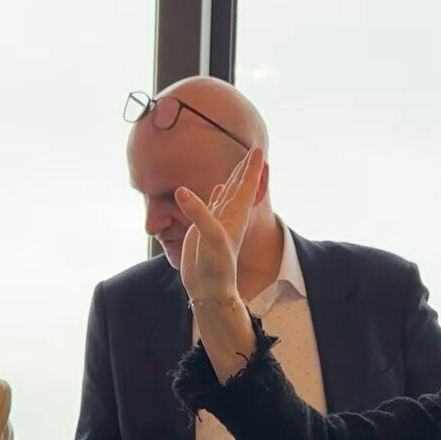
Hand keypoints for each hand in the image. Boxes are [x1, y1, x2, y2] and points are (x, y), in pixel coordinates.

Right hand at [174, 147, 264, 303]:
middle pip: (238, 187)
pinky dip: (215, 194)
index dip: (251, 168)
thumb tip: (182, 191)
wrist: (209, 289)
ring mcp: (217, 222)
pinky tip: (216, 188)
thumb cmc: (215, 266)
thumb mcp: (209, 237)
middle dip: (245, 169)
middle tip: (253, 151)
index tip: (258, 150)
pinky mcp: (204, 230)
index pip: (245, 186)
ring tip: (239, 165)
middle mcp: (229, 217)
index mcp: (235, 215)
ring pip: (226, 195)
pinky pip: (212, 205)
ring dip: (232, 179)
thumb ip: (198, 213)